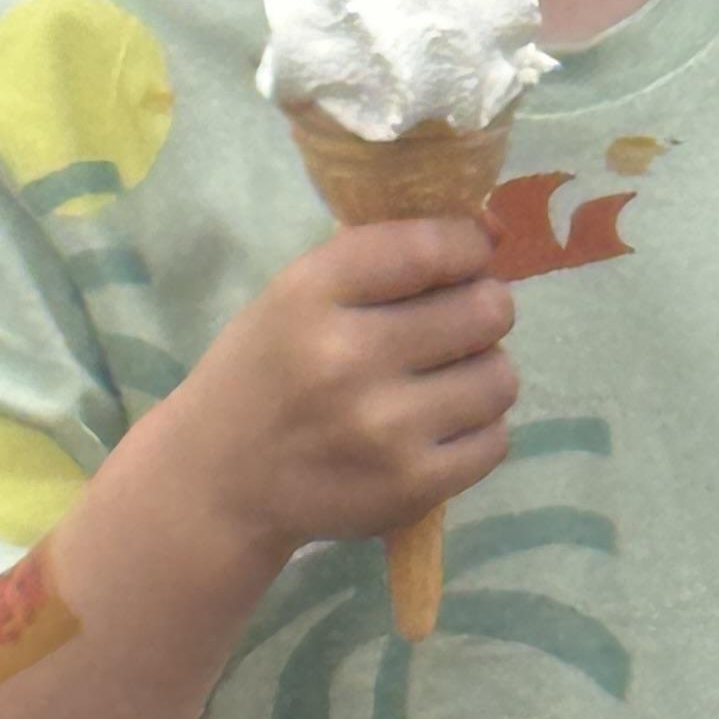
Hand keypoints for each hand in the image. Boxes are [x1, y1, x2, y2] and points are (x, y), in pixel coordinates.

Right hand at [168, 218, 516, 567]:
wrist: (219, 483)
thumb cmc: (266, 373)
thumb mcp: (296, 294)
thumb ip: (385, 256)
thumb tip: (496, 231)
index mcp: (310, 294)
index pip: (431, 248)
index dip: (468, 246)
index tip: (468, 256)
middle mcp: (347, 358)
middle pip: (485, 311)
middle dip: (482, 309)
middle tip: (456, 326)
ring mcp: (383, 429)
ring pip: (500, 378)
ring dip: (482, 372)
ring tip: (445, 380)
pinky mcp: (410, 487)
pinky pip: (495, 440)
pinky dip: (476, 429)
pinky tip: (437, 427)